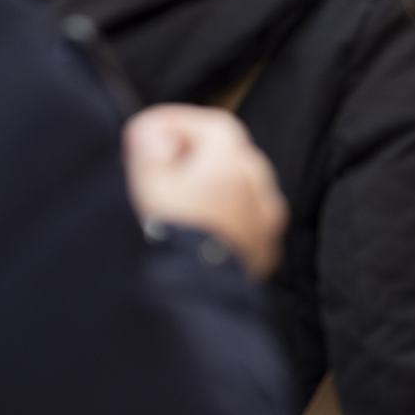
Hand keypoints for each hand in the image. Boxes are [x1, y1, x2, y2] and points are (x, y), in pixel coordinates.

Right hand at [123, 105, 287, 278]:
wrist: (199, 291)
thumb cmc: (175, 232)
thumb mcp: (151, 184)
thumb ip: (149, 150)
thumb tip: (151, 133)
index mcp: (234, 157)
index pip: (208, 124)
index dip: (174, 124)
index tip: (147, 134)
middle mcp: (259, 181)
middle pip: (226, 155)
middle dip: (192, 156)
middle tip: (156, 167)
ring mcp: (267, 215)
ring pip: (238, 189)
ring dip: (210, 188)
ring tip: (175, 203)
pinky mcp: (265, 247)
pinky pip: (245, 222)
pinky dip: (224, 218)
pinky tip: (199, 230)